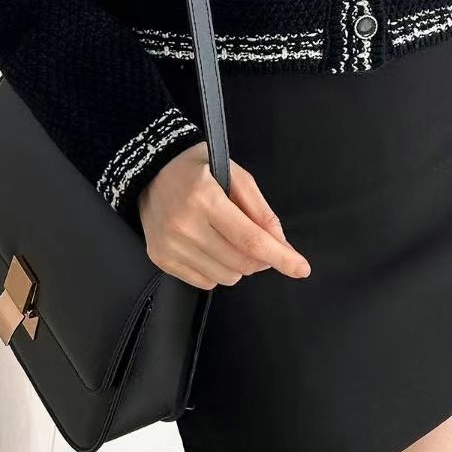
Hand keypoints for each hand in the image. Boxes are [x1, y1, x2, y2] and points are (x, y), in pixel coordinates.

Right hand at [137, 141, 311, 290]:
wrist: (150, 170)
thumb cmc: (197, 169)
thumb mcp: (235, 175)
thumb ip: (260, 210)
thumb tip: (280, 243)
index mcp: (205, 199)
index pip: (251, 240)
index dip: (280, 257)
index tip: (301, 268)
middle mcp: (184, 225)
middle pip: (242, 263)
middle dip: (260, 257)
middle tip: (255, 237)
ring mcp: (170, 245)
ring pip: (226, 277)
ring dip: (237, 264)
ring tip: (225, 237)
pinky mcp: (161, 258)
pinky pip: (205, 282)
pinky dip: (216, 269)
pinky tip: (208, 245)